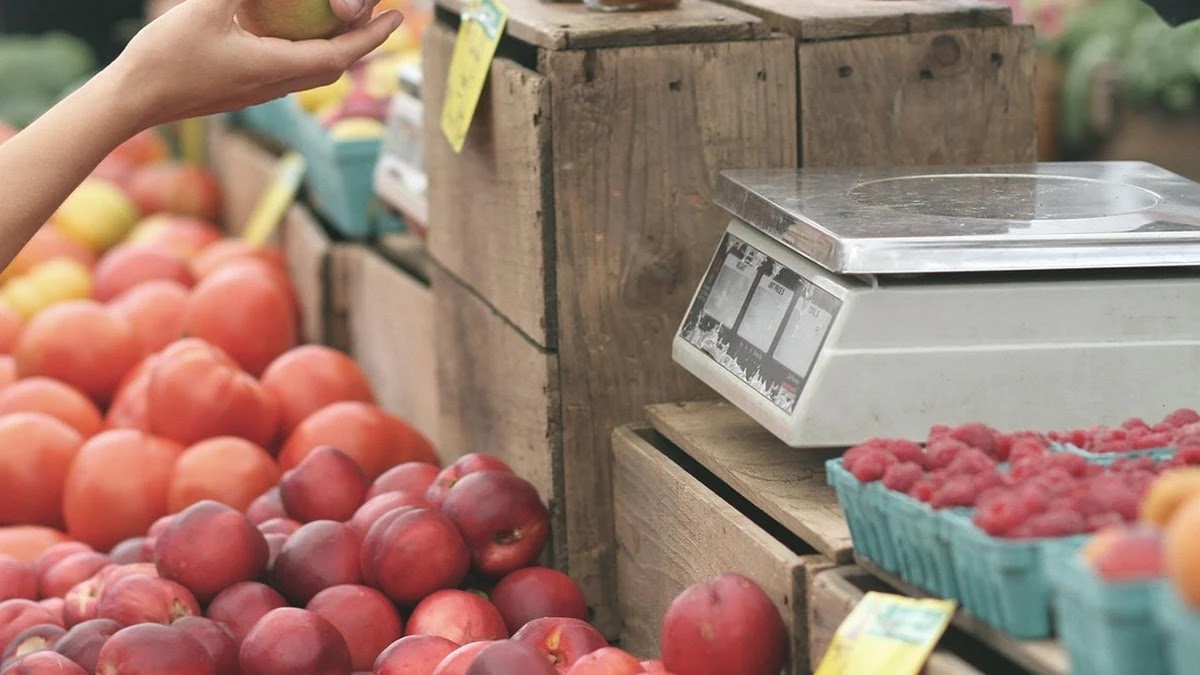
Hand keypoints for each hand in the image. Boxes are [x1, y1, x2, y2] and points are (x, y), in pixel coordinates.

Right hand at [102, 0, 401, 130]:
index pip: (339, 56)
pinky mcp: (244, 92)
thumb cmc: (165, 58)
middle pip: (333, 65)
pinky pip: (290, 72)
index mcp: (272, 69)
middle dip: (361, 39)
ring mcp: (259, 92)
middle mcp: (274, 86)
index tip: (397, 17)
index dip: (372, 37)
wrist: (134, 101)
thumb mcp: (205, 8)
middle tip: (379, 12)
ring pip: (312, 72)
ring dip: (336, 47)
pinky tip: (298, 33)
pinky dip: (308, 51)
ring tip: (347, 21)